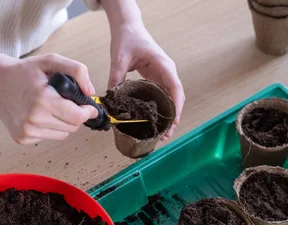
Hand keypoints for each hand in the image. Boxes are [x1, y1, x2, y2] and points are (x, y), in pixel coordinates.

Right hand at [0, 41, 97, 144]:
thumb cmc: (25, 72)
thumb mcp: (51, 61)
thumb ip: (77, 70)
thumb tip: (90, 92)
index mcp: (42, 99)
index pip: (76, 117)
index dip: (87, 112)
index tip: (89, 107)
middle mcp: (32, 118)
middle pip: (72, 127)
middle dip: (75, 116)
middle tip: (66, 103)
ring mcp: (26, 131)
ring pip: (62, 134)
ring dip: (63, 123)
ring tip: (50, 107)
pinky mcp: (22, 138)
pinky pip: (48, 137)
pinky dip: (49, 128)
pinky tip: (38, 115)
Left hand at [108, 23, 184, 139]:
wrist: (128, 27)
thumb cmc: (127, 38)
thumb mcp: (119, 58)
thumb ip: (116, 77)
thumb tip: (110, 98)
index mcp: (163, 65)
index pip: (175, 88)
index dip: (176, 106)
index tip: (173, 121)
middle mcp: (166, 71)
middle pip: (175, 97)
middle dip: (173, 117)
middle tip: (166, 135)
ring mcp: (162, 75)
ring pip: (170, 98)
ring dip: (168, 115)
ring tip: (162, 133)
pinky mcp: (156, 78)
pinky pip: (161, 96)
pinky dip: (160, 109)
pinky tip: (154, 121)